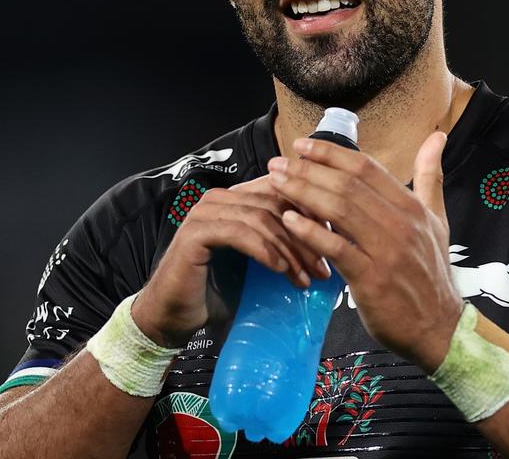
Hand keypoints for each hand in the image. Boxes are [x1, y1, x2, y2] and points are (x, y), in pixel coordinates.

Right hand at [131, 175, 328, 347]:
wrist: (173, 316)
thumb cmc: (216, 291)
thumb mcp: (257, 262)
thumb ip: (281, 244)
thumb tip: (328, 243)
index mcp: (236, 198)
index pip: (283, 192)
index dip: (312, 214)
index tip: (335, 242)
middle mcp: (220, 198)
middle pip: (276, 204)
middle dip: (305, 236)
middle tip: (323, 268)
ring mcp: (205, 212)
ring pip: (261, 218)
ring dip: (289, 249)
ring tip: (305, 277)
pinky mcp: (195, 232)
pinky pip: (240, 233)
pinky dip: (265, 251)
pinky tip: (281, 270)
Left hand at [267, 132, 463, 370]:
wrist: (438, 328)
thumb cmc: (431, 273)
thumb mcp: (437, 220)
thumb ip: (430, 177)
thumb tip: (436, 137)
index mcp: (412, 206)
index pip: (366, 168)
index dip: (331, 153)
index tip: (301, 145)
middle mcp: (401, 223)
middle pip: (347, 185)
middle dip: (308, 170)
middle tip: (277, 163)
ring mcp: (387, 251)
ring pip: (339, 211)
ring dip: (303, 193)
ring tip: (277, 184)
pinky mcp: (372, 279)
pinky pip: (336, 248)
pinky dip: (311, 232)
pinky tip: (288, 221)